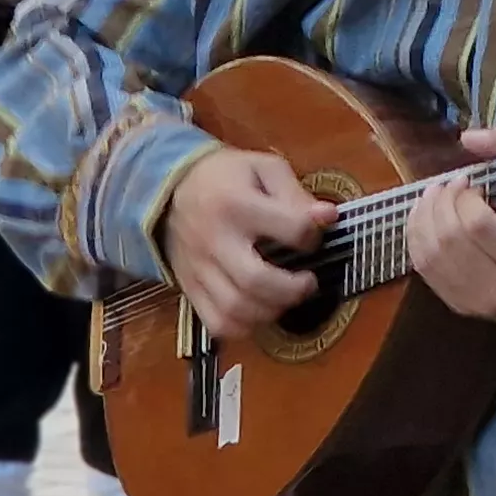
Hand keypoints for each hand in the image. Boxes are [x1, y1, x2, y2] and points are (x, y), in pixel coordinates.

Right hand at [164, 147, 336, 337]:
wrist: (168, 190)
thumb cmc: (225, 177)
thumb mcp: (262, 168)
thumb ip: (295, 193)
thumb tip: (327, 218)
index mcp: (237, 204)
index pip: (289, 227)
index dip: (313, 234)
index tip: (316, 234)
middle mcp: (215, 240)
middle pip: (257, 280)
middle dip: (294, 289)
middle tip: (308, 282)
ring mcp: (200, 269)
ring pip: (237, 308)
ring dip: (272, 310)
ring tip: (286, 297)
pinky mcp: (190, 288)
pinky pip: (217, 323)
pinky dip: (244, 327)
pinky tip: (260, 311)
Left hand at [400, 125, 495, 318]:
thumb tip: (468, 137)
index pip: (479, 225)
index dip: (465, 198)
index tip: (472, 183)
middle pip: (450, 238)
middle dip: (441, 204)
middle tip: (447, 185)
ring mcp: (474, 300)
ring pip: (430, 254)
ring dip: (423, 217)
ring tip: (432, 195)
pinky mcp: (457, 304)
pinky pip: (423, 268)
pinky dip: (416, 237)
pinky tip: (423, 217)